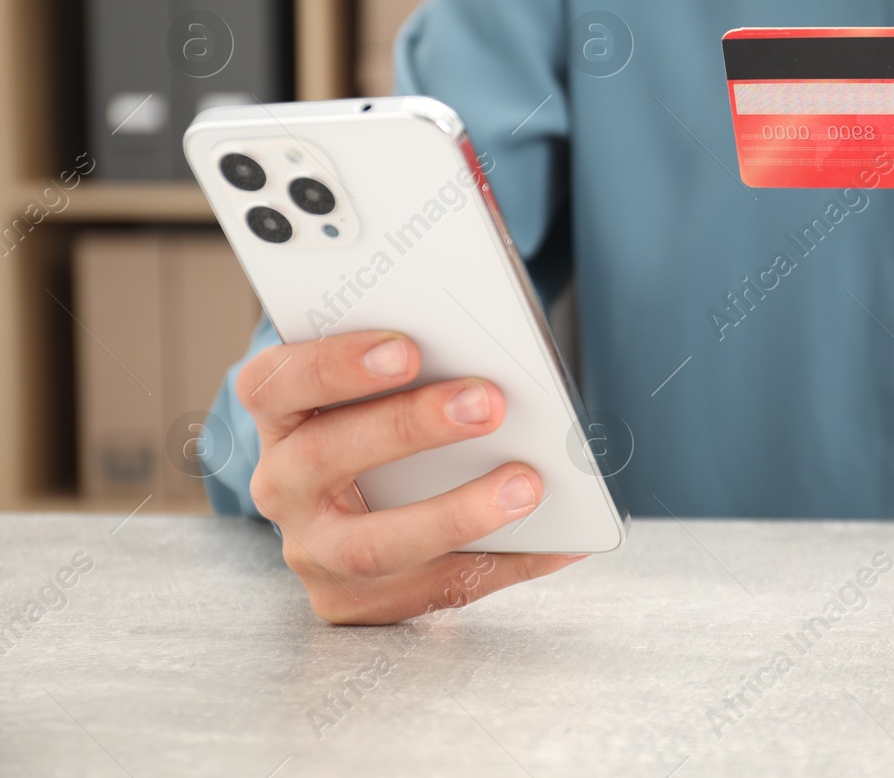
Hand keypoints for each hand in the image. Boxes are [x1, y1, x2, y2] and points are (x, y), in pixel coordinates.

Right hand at [237, 331, 580, 623]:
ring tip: (526, 485)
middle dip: (410, 428)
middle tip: (488, 403)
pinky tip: (559, 540)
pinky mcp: (356, 601)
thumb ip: (415, 365)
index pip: (276, 383)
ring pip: (373, 545)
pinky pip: (436, 588)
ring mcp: (314, 551)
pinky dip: (507, 561)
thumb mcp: (379, 386)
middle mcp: (282, 486)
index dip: (335, 364)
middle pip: (325, 456)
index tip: (407, 348)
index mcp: (279, 416)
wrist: (362, 506)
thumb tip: (497, 349)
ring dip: (457, 514)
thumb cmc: (386, 418)